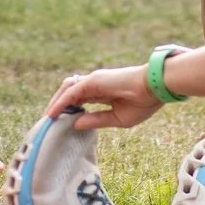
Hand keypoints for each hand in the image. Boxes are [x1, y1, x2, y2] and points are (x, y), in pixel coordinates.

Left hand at [46, 64, 160, 131]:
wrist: (156, 88)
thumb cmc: (144, 103)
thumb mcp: (117, 118)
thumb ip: (96, 120)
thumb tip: (75, 124)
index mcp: (103, 92)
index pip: (79, 99)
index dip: (68, 110)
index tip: (60, 123)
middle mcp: (95, 84)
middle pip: (70, 93)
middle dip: (58, 105)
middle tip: (50, 122)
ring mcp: (93, 80)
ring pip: (67, 89)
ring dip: (56, 102)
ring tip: (49, 118)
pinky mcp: (93, 81)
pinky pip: (71, 92)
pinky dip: (60, 102)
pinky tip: (53, 114)